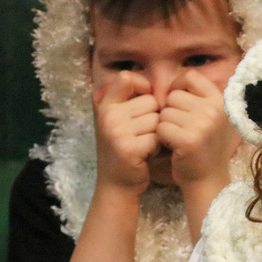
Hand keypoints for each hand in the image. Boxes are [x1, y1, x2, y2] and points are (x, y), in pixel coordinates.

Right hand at [93, 71, 159, 191]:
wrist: (117, 183)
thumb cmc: (124, 147)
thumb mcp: (117, 120)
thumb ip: (126, 99)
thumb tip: (141, 79)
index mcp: (105, 104)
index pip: (126, 77)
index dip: (142, 85)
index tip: (145, 99)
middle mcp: (108, 115)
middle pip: (150, 101)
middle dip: (154, 117)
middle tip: (142, 134)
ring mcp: (116, 131)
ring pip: (157, 119)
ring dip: (156, 133)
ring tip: (144, 144)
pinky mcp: (128, 148)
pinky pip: (157, 137)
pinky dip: (156, 147)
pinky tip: (146, 155)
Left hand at [157, 70, 240, 187]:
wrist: (207, 179)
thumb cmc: (203, 146)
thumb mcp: (210, 117)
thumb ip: (197, 97)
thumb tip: (173, 80)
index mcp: (220, 100)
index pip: (191, 76)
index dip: (178, 85)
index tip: (176, 102)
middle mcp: (214, 109)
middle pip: (174, 95)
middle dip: (170, 110)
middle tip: (179, 128)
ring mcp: (203, 124)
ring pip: (165, 112)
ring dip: (164, 125)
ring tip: (177, 138)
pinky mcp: (189, 140)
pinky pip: (161, 127)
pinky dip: (161, 138)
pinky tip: (172, 147)